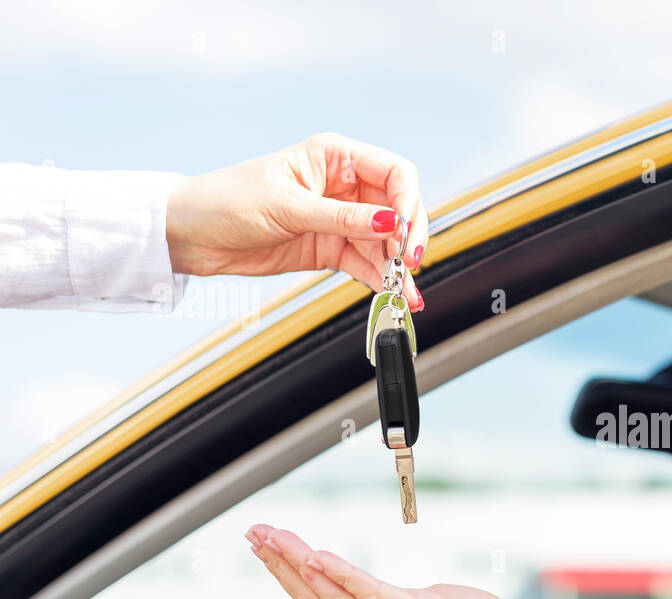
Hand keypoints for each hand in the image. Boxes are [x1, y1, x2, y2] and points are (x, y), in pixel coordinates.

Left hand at [166, 132, 427, 307]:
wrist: (190, 234)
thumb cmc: (226, 201)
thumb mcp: (288, 206)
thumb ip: (343, 218)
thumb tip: (390, 223)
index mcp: (334, 158)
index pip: (394, 173)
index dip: (407, 202)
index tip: (404, 231)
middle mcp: (344, 186)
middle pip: (398, 211)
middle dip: (407, 239)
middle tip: (408, 265)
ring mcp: (339, 219)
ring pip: (385, 243)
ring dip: (399, 268)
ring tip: (405, 293)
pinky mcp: (331, 249)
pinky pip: (367, 264)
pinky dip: (381, 280)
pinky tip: (392, 294)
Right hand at [245, 525, 554, 598]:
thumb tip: (370, 586)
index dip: (284, 575)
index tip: (263, 545)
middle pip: (313, 598)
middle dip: (278, 564)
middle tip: (252, 533)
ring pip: (332, 595)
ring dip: (297, 562)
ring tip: (273, 536)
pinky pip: (370, 595)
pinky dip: (341, 575)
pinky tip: (318, 555)